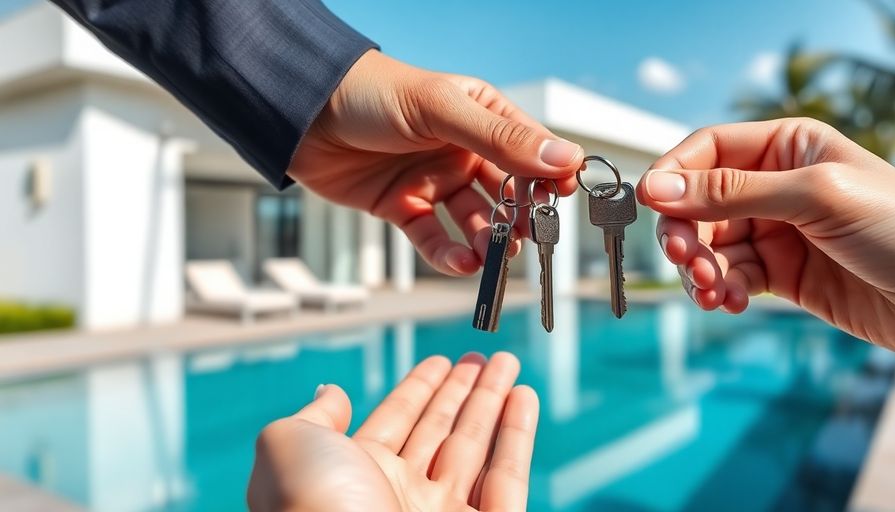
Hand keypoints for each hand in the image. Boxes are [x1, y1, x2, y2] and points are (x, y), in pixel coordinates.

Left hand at [247, 352, 538, 511]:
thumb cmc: (311, 510)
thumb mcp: (289, 448)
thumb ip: (315, 417)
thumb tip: (333, 391)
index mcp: (353, 478)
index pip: (396, 421)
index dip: (419, 389)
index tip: (441, 361)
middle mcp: (399, 497)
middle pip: (440, 432)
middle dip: (463, 392)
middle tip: (483, 357)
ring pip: (476, 449)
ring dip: (494, 403)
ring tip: (508, 365)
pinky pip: (508, 479)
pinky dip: (518, 436)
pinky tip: (523, 398)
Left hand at [288, 50, 582, 275]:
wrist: (301, 113)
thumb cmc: (373, 94)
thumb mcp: (442, 111)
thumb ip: (501, 140)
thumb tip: (566, 159)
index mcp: (481, 115)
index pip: (530, 149)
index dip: (551, 174)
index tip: (564, 198)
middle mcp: (462, 149)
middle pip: (507, 191)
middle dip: (520, 217)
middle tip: (529, 238)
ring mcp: (433, 180)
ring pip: (473, 220)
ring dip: (486, 240)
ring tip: (492, 254)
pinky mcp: (402, 207)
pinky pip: (433, 237)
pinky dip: (448, 255)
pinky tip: (461, 264)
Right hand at [637, 118, 894, 391]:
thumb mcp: (814, 197)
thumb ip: (731, 193)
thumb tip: (656, 187)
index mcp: (788, 146)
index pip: (707, 150)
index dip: (674, 176)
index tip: (651, 206)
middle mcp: (778, 186)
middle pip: (699, 202)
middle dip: (685, 232)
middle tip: (685, 260)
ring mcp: (780, 233)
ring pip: (710, 246)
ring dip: (701, 269)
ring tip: (713, 289)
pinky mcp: (785, 276)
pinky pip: (732, 278)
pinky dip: (721, 291)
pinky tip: (729, 303)